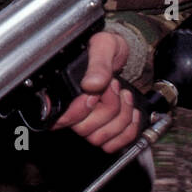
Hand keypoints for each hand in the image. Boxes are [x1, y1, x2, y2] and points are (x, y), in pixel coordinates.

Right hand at [51, 31, 141, 152]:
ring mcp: (90, 123)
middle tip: (115, 87)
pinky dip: (127, 131)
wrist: (121, 54)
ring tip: (124, 96)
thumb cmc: (107, 48)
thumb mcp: (103, 46)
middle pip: (84, 129)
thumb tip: (91, 84)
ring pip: (100, 138)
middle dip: (107, 107)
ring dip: (120, 118)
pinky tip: (131, 112)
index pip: (60, 119)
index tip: (94, 93)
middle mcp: (73, 112)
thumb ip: (98, 63)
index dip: (79, 110)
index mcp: (63, 92)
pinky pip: (113, 145)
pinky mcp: (106, 129)